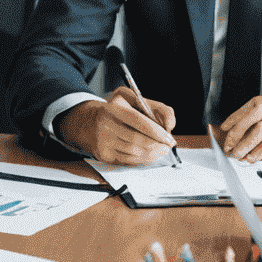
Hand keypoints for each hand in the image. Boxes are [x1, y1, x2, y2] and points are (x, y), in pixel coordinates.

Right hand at [57, 91, 176, 164]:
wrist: (92, 122)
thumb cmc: (119, 110)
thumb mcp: (136, 100)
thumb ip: (158, 108)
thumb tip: (170, 125)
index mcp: (113, 108)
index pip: (137, 120)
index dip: (156, 131)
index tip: (169, 138)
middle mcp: (105, 125)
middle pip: (135, 140)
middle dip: (156, 145)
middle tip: (168, 146)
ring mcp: (103, 142)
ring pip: (133, 153)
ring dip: (151, 154)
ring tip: (161, 150)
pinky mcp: (104, 155)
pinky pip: (127, 161)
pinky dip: (142, 160)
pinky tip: (150, 155)